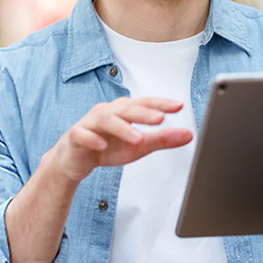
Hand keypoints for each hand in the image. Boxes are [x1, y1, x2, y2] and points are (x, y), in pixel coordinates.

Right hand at [49, 97, 192, 182]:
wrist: (74, 160)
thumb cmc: (108, 147)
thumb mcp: (139, 146)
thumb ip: (162, 139)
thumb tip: (189, 135)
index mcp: (124, 110)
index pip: (145, 103)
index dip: (161, 103)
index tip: (179, 106)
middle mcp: (108, 111)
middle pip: (127, 108)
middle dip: (145, 113)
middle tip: (161, 119)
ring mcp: (90, 122)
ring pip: (107, 119)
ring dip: (123, 128)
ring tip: (138, 139)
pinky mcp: (75, 135)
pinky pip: (82, 134)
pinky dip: (93, 139)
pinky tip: (103, 145)